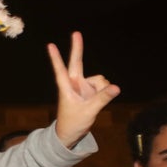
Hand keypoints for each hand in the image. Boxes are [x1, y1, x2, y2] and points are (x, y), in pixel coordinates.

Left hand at [48, 31, 120, 147]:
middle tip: (76, 32)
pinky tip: (99, 101)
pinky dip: (106, 92)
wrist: (71, 134)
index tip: (50, 45)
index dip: (57, 58)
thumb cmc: (73, 123)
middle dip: (77, 49)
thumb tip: (116, 87)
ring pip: (99, 79)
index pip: (61, 70)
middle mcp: (75, 84)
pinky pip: (104, 86)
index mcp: (67, 88)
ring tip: (94, 103)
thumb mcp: (89, 111)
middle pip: (77, 63)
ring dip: (102, 88)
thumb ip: (103, 98)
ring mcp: (83, 87)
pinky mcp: (91, 91)